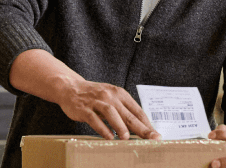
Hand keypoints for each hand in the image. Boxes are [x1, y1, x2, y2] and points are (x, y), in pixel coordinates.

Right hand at [8, 50, 160, 140]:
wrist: (70, 87)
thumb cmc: (94, 96)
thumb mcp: (111, 98)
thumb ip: (124, 111)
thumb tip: (140, 128)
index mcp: (120, 94)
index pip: (137, 110)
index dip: (147, 124)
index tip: (155, 135)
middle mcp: (110, 96)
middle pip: (128, 114)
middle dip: (142, 128)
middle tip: (152, 138)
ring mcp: (96, 101)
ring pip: (112, 113)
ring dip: (121, 126)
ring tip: (127, 138)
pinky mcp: (84, 108)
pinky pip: (94, 119)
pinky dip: (102, 128)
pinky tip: (109, 136)